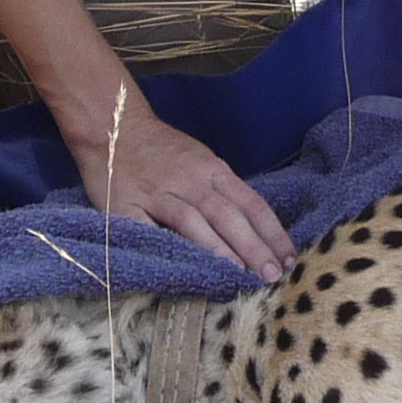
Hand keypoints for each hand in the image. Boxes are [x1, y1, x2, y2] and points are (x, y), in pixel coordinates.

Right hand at [86, 108, 297, 280]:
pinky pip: (150, 231)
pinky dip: (169, 250)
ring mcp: (159, 194)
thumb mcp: (199, 160)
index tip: (290, 258)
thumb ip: (221, 191)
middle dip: (253, 247)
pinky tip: (184, 270)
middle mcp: (190, 181)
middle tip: (272, 275)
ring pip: (195, 223)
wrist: (112, 125)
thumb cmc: (160, 149)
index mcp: (212, 170)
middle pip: (228, 216)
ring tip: (239, 277)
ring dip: (220, 251)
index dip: (272, 232)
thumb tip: (254, 231)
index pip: (251, 203)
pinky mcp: (127, 208)